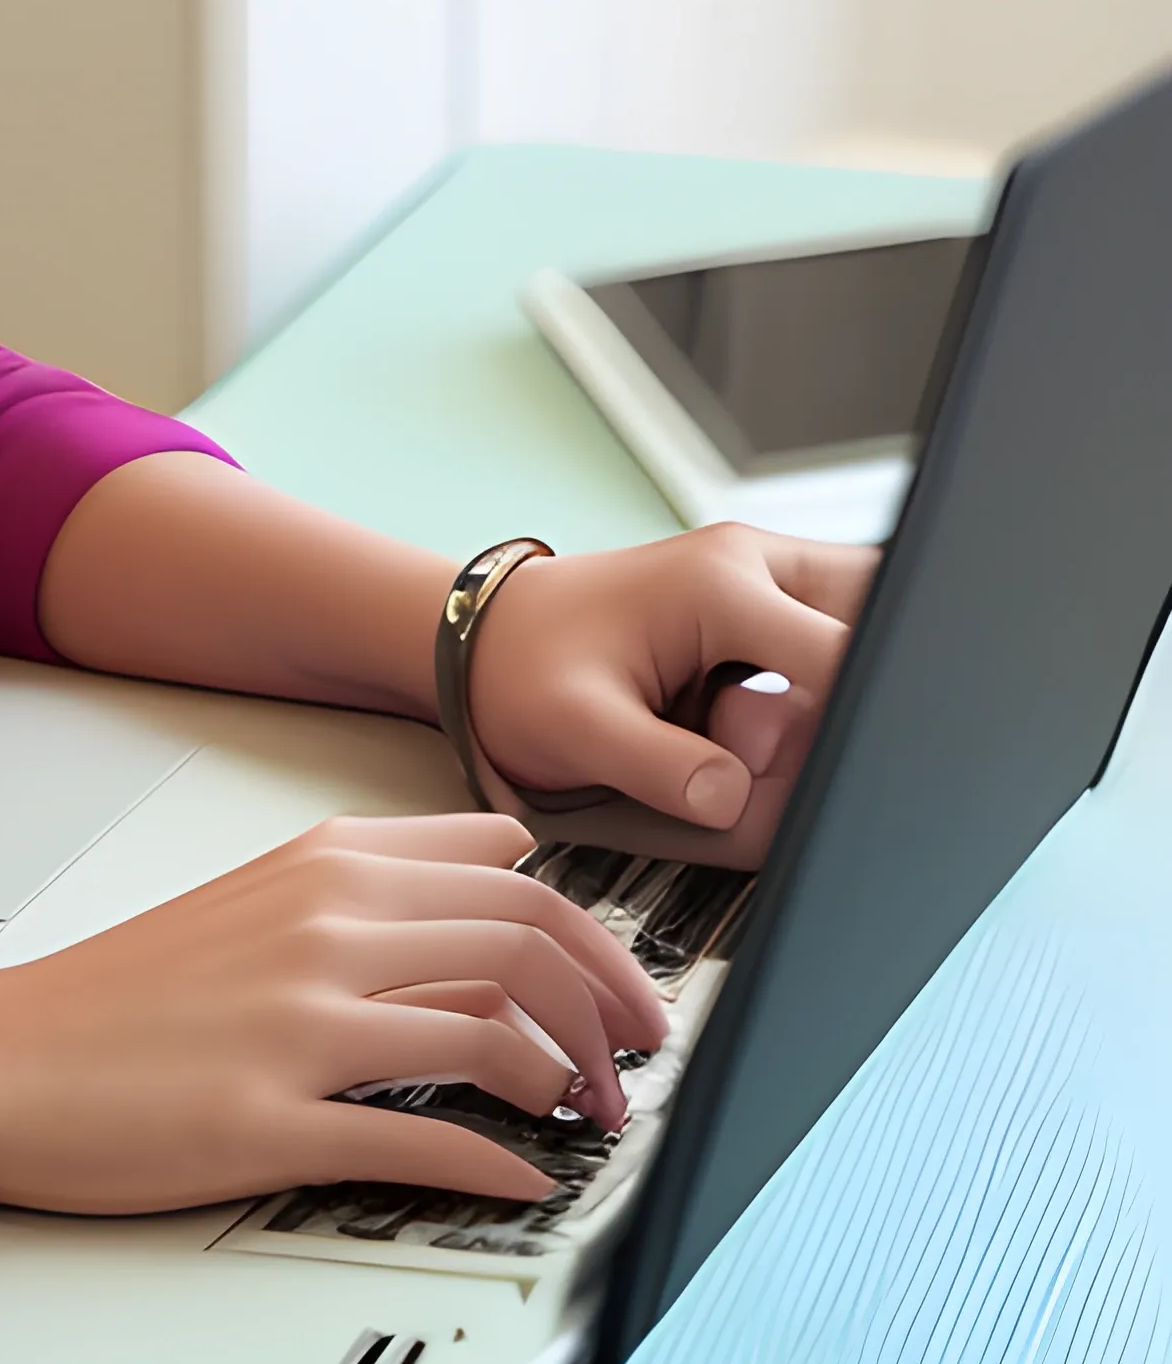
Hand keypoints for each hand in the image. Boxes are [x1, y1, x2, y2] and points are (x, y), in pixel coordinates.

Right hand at [0, 813, 666, 1213]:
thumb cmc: (124, 987)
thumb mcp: (258, 892)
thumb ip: (379, 874)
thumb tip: (509, 858)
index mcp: (326, 863)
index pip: (514, 871)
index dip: (595, 931)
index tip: (624, 980)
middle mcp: (324, 925)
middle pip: (528, 943)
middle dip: (614, 1006)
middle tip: (638, 1056)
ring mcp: (299, 1022)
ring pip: (495, 1031)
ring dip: (572, 1085)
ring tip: (592, 1118)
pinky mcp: (269, 1119)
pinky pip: (422, 1140)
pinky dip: (498, 1164)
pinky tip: (524, 1178)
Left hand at [463, 524, 874, 863]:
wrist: (486, 642)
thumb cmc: (522, 671)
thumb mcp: (576, 729)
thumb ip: (661, 767)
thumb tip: (735, 797)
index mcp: (720, 584)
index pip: (845, 652)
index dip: (856, 724)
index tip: (845, 777)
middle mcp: (758, 566)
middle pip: (877, 627)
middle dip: (850, 704)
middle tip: (764, 748)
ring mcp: (766, 583)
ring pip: (859, 642)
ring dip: (826, 703)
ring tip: (735, 736)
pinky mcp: (764, 613)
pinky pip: (827, 656)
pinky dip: (808, 702)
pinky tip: (732, 727)